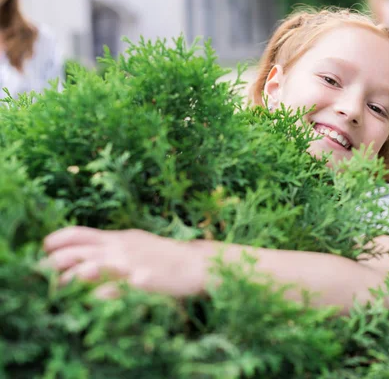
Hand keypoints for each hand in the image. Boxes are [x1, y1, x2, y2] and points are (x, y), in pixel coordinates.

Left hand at [41, 227, 207, 298]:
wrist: (199, 264)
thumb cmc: (167, 257)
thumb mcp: (137, 245)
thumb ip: (112, 249)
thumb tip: (85, 259)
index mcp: (118, 238)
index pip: (77, 234)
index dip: (56, 241)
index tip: (44, 249)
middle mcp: (120, 248)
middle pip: (76, 252)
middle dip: (55, 264)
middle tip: (50, 276)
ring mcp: (130, 264)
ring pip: (89, 267)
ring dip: (71, 278)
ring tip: (62, 287)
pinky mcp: (142, 281)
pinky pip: (115, 288)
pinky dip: (99, 294)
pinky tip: (92, 299)